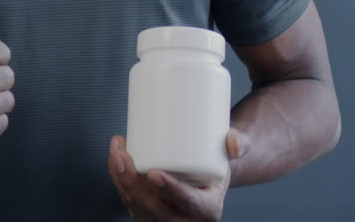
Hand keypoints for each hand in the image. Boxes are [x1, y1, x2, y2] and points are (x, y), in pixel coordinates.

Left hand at [107, 129, 250, 220]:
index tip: (153, 172)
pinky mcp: (149, 213)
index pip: (188, 203)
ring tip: (117, 150)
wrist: (207, 174)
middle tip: (124, 154)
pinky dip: (119, 181)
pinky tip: (115, 161)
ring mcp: (164, 220)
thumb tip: (232, 140)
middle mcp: (185, 220)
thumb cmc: (217, 163)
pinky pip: (130, 203)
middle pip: (154, 208)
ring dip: (121, 180)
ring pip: (137, 206)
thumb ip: (239, 143)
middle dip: (133, 183)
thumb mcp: (232, 154)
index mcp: (208, 209)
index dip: (171, 190)